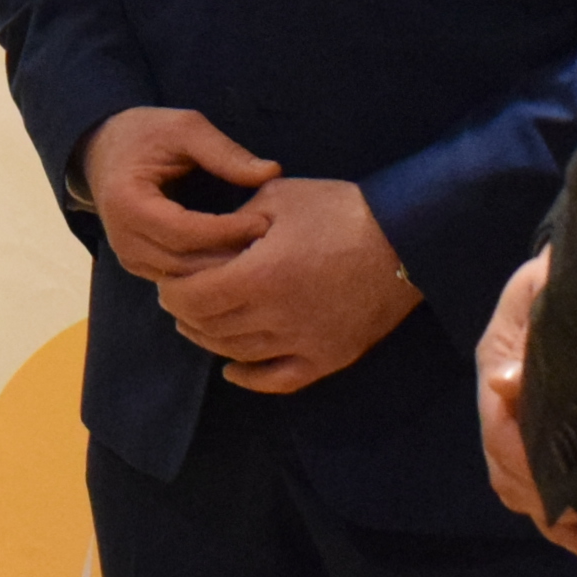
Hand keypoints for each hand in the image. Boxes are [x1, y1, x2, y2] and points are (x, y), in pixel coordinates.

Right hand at [75, 107, 277, 284]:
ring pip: (183, 280)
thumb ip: (225, 152)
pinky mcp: (139, 266)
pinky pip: (177, 280)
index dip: (227, 231)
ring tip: (260, 255)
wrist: (101, 149)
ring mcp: (128, 257)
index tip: (265, 222)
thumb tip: (271, 173)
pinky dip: (208, 276)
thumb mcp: (183, 127)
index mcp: (128, 203)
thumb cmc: (144, 134)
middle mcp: (123, 238)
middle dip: (230, 258)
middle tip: (272, 245)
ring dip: (222, 273)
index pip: (185, 232)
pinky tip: (238, 263)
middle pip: (184, 264)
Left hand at [153, 176, 423, 394]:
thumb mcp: (278, 196)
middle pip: (212, 328)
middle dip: (187, 314)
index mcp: (259, 276)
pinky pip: (279, 380)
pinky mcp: (329, 357)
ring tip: (199, 325)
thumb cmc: (341, 210)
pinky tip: (233, 370)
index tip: (168, 283)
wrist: (408, 238)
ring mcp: (304, 342)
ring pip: (240, 354)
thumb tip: (211, 236)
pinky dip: (251, 379)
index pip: (195, 298)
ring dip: (212, 341)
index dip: (174, 293)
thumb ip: (236, 219)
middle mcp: (277, 317)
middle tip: (179, 300)